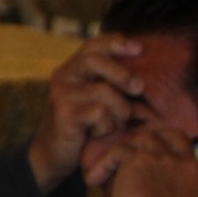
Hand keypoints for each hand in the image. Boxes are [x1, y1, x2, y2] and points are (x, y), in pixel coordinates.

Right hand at [27, 34, 145, 190]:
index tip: (139, 48)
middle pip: (94, 60)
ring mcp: (61, 94)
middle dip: (122, 73)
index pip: (92, 46)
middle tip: (139, 87)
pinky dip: (107, 125)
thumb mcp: (95, 99)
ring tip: (113, 124)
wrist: (54, 154)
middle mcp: (63, 76)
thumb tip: (143, 74)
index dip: (115, 42)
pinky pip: (100, 113)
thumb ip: (109, 83)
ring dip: (119, 111)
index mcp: (72, 69)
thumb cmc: (84, 125)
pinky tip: (98, 133)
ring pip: (104, 92)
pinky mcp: (63, 114)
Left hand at [104, 126, 197, 196]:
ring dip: (129, 150)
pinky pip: (117, 151)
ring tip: (113, 168)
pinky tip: (95, 180)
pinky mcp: (138, 160)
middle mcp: (190, 166)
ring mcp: (165, 160)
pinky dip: (104, 164)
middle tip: (145, 143)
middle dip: (161, 135)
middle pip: (176, 136)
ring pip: (145, 138)